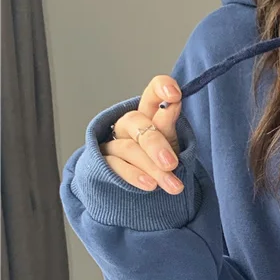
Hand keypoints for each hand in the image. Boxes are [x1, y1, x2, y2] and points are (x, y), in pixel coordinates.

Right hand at [98, 75, 183, 194]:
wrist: (145, 191)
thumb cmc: (161, 163)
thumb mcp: (171, 146)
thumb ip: (170, 127)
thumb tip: (173, 104)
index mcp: (149, 115)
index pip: (152, 93)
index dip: (161, 88)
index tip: (175, 96)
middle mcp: (129, 125)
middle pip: (136, 123)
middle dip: (155, 143)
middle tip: (171, 163)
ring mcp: (114, 143)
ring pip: (129, 149)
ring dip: (153, 168)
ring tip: (173, 186)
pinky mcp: (104, 163)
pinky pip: (116, 166)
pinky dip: (134, 176)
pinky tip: (150, 185)